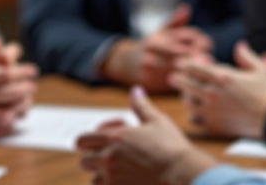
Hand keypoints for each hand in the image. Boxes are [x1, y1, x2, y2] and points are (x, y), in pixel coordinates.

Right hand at [0, 38, 38, 133]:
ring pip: (5, 102)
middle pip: (8, 85)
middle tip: (33, 77)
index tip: (30, 67)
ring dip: (21, 97)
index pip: (4, 69)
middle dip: (24, 82)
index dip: (20, 68)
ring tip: (29, 91)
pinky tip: (17, 109)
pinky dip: (9, 113)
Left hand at [76, 86, 217, 184]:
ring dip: (101, 174)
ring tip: (119, 169)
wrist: (183, 174)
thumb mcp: (157, 121)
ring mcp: (114, 179)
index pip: (82, 140)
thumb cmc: (172, 146)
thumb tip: (135, 90)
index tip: (103, 138)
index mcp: (114, 138)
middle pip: (85, 161)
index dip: (88, 139)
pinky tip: (125, 180)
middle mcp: (109, 159)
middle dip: (94, 156)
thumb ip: (141, 106)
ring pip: (93, 179)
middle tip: (111, 153)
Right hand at [102, 5, 213, 91]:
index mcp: (156, 37)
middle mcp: (151, 50)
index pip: (183, 37)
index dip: (199, 41)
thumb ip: (176, 22)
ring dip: (192, 70)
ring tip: (204, 72)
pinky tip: (190, 82)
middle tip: (210, 60)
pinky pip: (168, 83)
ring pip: (177, 68)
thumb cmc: (150, 46)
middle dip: (198, 56)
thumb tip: (187, 8)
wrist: (125, 64)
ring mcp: (148, 66)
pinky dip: (181, 82)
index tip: (208, 44)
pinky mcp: (147, 80)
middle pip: (182, 52)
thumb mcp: (160, 31)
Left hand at [169, 41, 265, 138]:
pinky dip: (194, 115)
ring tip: (187, 93)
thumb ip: (247, 57)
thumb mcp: (260, 70)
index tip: (183, 63)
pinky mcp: (214, 125)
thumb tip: (240, 45)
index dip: (186, 63)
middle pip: (184, 83)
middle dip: (178, 78)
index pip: (193, 67)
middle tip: (175, 77)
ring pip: (187, 102)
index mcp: (222, 77)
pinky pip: (195, 119)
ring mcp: (212, 110)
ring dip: (186, 96)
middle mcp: (213, 93)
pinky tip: (197, 112)